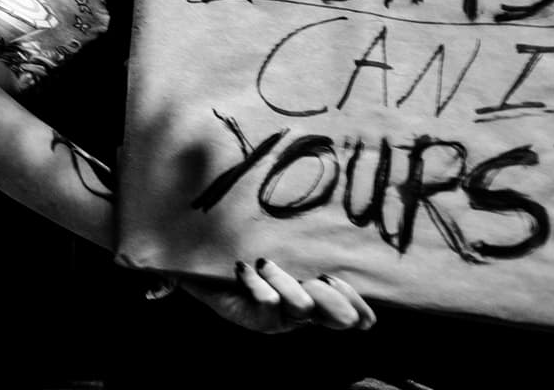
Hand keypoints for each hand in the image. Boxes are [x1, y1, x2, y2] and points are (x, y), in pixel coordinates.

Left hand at [175, 258, 374, 334]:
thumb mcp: (281, 246)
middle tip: (320, 276)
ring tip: (263, 262)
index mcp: (317, 296)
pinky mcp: (254, 320)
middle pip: (337, 316)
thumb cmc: (247, 246)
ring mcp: (279, 319)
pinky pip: (267, 303)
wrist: (199, 259)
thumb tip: (346, 232)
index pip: (352, 312)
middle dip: (331, 297)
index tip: (336, 278)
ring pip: (301, 306)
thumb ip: (307, 247)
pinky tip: (241, 267)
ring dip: (285, 280)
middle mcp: (302, 312)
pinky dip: (256, 282)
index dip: (354, 302)